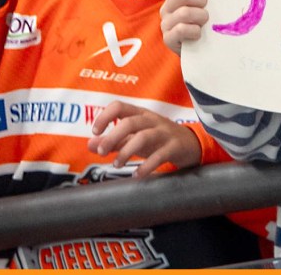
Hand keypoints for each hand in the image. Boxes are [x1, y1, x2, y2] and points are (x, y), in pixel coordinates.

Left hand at [86, 101, 200, 177]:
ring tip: (117, 164)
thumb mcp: (135, 137)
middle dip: (112, 137)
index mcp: (140, 114)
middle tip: (102, 152)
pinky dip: (146, 167)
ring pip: (144, 137)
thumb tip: (90, 144)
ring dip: (126, 151)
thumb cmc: (158, 139)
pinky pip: (160, 155)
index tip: (95, 132)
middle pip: (130, 122)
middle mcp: (151, 120)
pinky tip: (137, 175)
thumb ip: (114, 141)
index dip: (104, 117)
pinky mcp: (175, 147)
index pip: (119, 106)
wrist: (191, 144)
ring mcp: (164, 132)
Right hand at [160, 0, 208, 54]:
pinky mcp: (168, 38)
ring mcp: (166, 23)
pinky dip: (194, 31)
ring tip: (204, 23)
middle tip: (206, 8)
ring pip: (184, 12)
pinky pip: (181, 29)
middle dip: (200, 0)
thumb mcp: (204, 6)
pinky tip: (198, 34)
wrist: (200, 50)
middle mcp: (167, 7)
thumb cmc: (204, 23)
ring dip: (200, 17)